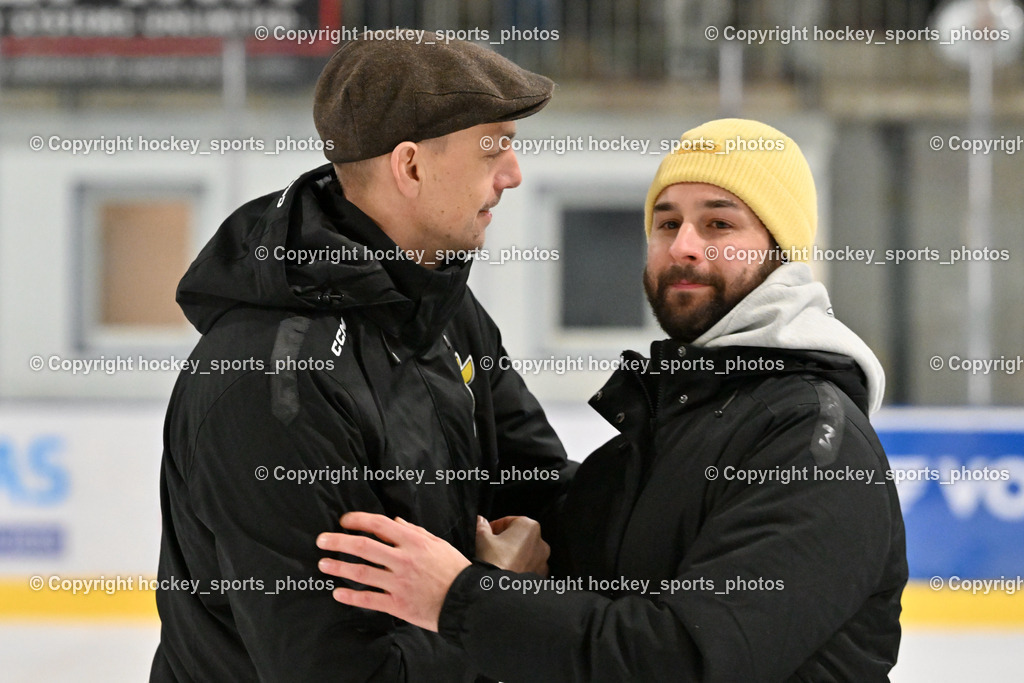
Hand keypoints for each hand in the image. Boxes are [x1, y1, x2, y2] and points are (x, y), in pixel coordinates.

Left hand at [316, 512, 470, 631]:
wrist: (465, 600)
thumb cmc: (453, 569)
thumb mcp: (437, 544)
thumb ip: (414, 532)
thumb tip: (394, 521)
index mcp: (413, 542)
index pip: (379, 525)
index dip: (358, 520)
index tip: (343, 521)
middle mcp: (403, 560)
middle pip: (364, 547)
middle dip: (339, 542)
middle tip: (322, 541)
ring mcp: (399, 583)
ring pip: (362, 572)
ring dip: (339, 567)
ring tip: (323, 565)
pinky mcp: (398, 604)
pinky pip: (369, 599)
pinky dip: (351, 596)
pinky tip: (337, 593)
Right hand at [475, 515, 548, 574]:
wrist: (501, 590)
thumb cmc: (494, 561)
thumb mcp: (482, 539)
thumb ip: (482, 526)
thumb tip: (480, 520)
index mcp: (528, 526)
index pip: (508, 521)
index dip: (494, 527)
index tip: (486, 534)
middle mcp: (540, 541)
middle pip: (518, 536)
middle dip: (505, 540)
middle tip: (491, 548)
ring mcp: (543, 560)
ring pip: (525, 552)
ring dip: (514, 554)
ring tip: (499, 561)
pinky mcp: (541, 574)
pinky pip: (530, 566)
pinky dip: (521, 567)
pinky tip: (508, 571)